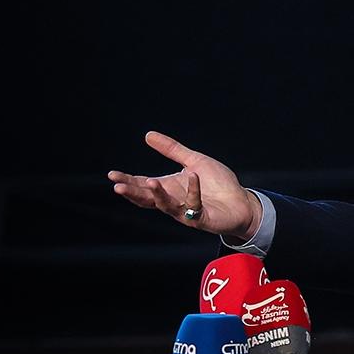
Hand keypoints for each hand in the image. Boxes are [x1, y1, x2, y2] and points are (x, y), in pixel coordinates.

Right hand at [108, 131, 258, 239]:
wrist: (242, 202)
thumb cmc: (218, 183)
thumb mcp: (194, 161)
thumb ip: (172, 150)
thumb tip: (148, 135)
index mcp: (168, 188)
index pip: (142, 185)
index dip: (127, 180)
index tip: (112, 174)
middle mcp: (173, 201)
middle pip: (147, 199)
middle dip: (132, 193)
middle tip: (118, 186)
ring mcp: (186, 212)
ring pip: (166, 206)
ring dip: (157, 195)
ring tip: (149, 182)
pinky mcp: (201, 219)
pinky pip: (194, 206)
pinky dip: (193, 191)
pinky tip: (192, 176)